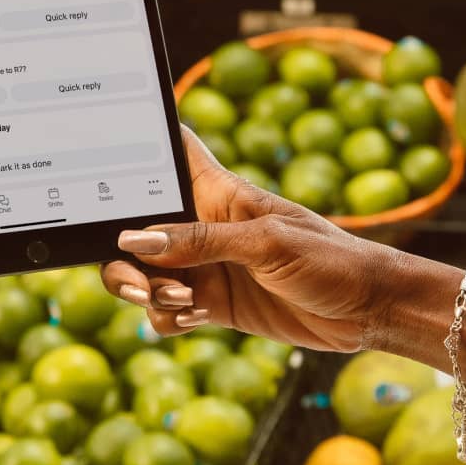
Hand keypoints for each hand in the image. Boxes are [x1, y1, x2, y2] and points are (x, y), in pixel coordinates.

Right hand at [103, 129, 397, 351]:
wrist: (368, 310)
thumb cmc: (330, 258)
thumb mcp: (266, 243)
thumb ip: (199, 241)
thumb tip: (134, 241)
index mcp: (218, 192)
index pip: (167, 153)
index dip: (131, 145)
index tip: (96, 152)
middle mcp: (203, 226)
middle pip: (134, 228)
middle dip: (122, 254)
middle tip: (139, 278)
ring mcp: (205, 267)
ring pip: (143, 274)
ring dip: (146, 291)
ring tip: (181, 300)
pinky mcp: (213, 305)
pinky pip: (167, 312)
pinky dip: (168, 319)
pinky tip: (197, 318)